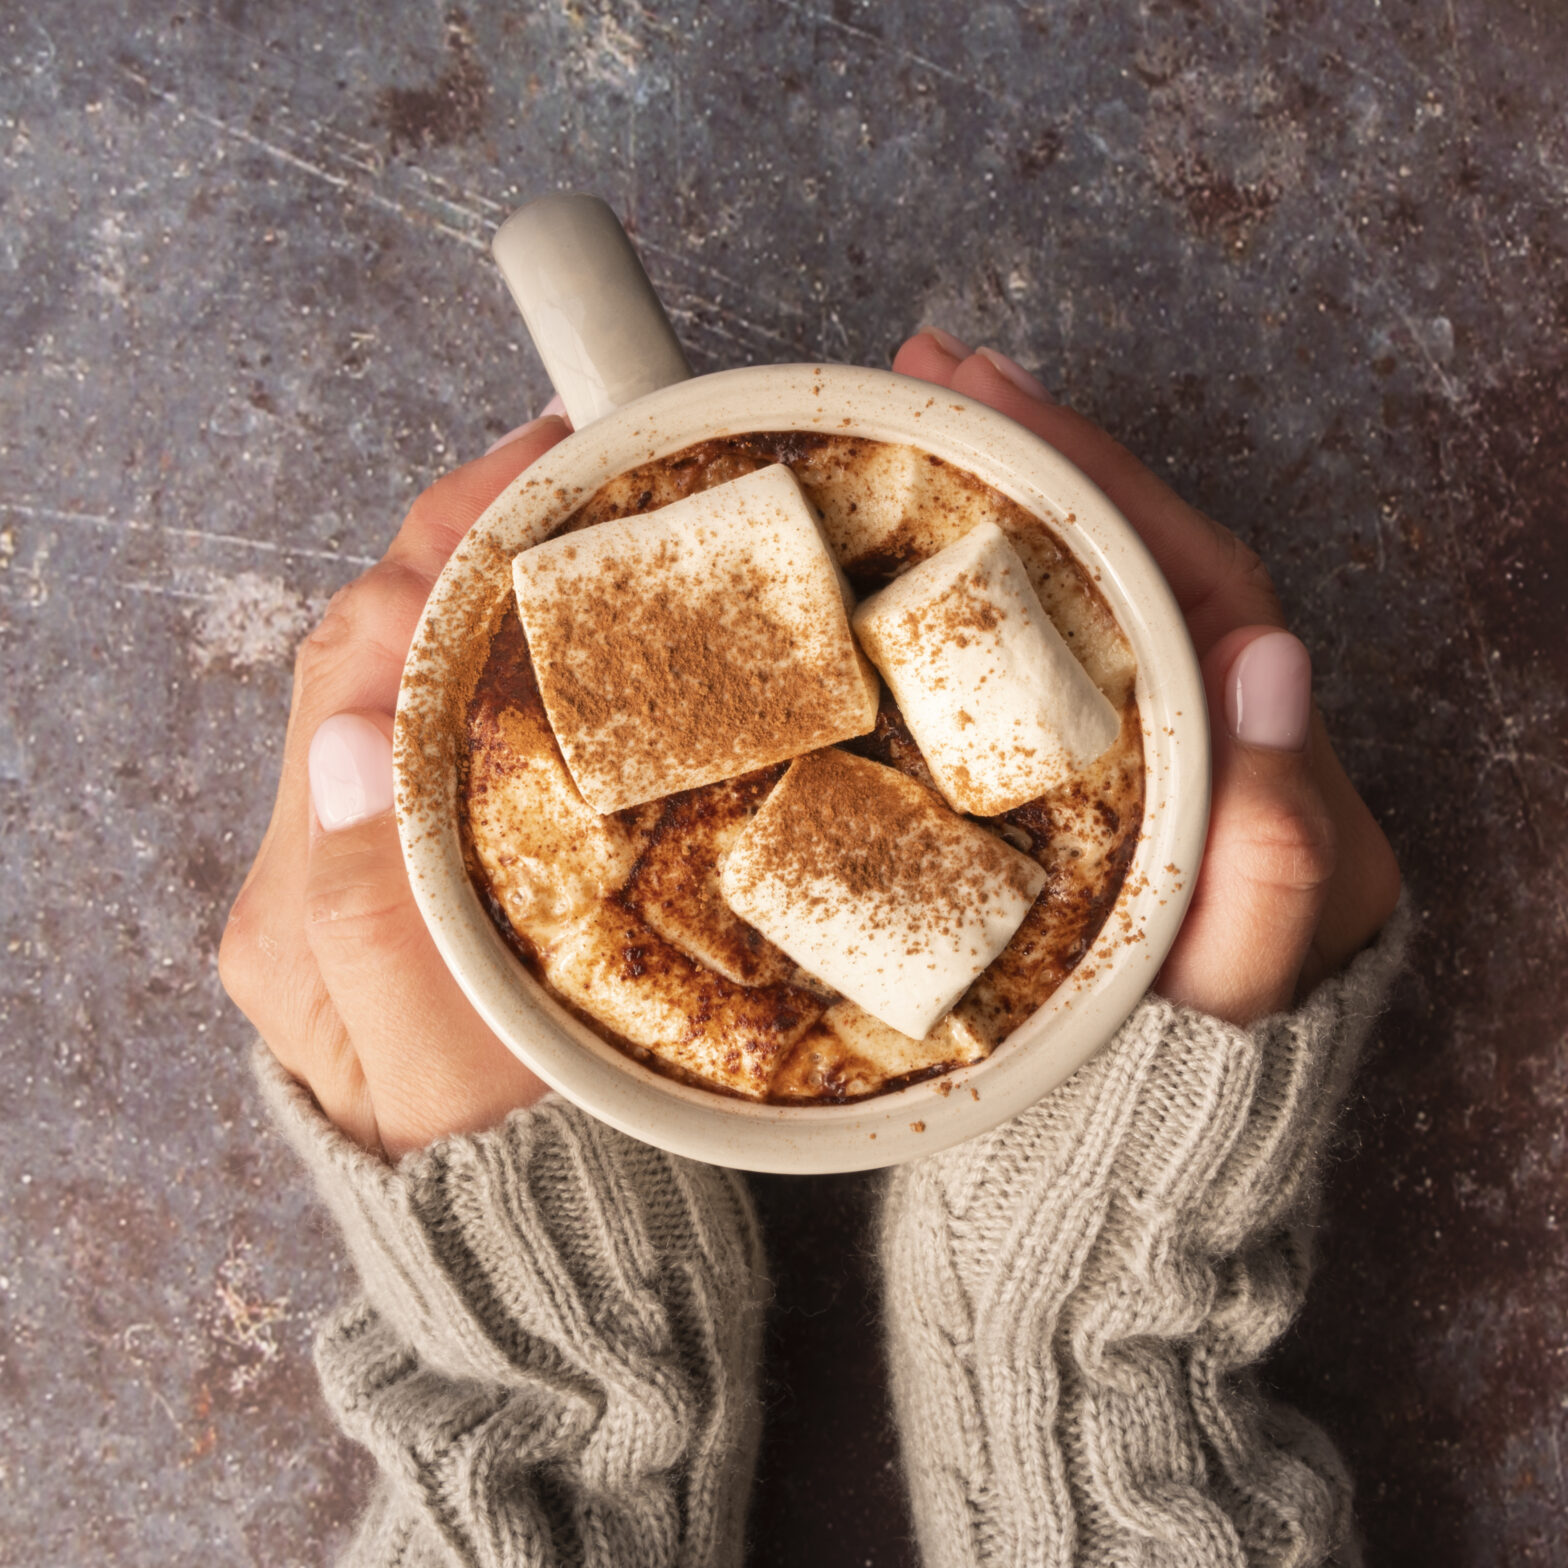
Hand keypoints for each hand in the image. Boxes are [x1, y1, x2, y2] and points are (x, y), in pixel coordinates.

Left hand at [220, 417, 571, 1157]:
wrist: (533, 1237)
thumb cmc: (497, 1165)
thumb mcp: (437, 1066)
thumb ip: (380, 916)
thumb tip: (351, 740)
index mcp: (300, 902)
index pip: (346, 679)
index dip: (428, 564)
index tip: (522, 481)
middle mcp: (313, 865)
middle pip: (365, 660)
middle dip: (448, 545)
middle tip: (554, 461)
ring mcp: (366, 866)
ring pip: (403, 683)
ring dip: (473, 586)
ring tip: (562, 512)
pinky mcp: (422, 876)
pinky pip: (443, 733)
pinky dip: (494, 655)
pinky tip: (556, 621)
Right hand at [894, 330, 1399, 1025]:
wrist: (1159, 1102)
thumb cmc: (1215, 1022)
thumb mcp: (1248, 956)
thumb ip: (1275, 843)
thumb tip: (1269, 661)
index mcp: (1242, 720)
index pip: (1170, 556)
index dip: (1085, 467)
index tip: (995, 397)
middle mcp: (1187, 701)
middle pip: (1107, 541)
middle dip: (1022, 444)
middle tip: (922, 366)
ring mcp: (1117, 728)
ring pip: (1056, 583)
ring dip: (983, 493)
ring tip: (896, 417)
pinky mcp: (1054, 764)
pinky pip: (1010, 653)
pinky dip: (955, 586)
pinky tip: (887, 554)